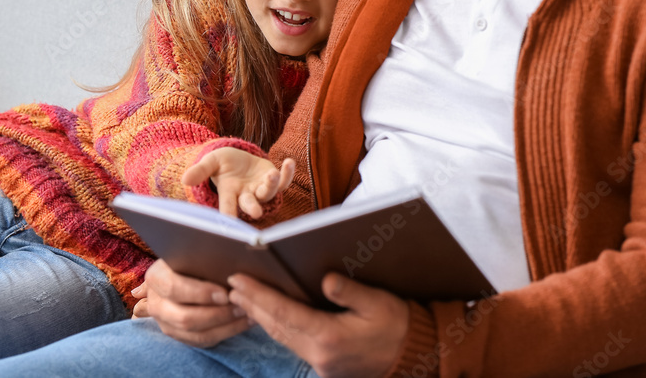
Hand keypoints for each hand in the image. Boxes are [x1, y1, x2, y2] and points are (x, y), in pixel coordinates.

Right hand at [130, 259, 252, 346]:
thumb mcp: (193, 251)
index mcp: (156, 277)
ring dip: (226, 326)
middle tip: (242, 305)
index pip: (174, 288)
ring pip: (196, 334)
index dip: (200, 293)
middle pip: (185, 317)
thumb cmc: (192, 255)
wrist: (182, 269)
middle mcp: (156, 303)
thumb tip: (232, 261)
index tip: (225, 293)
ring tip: (248, 314)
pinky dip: (226, 332)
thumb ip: (204, 257)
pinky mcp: (180, 335)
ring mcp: (166, 323)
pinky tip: (244, 321)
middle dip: (218, 314)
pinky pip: (203, 341)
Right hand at [182, 147, 294, 217]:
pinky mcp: (274, 180)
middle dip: (253, 207)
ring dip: (271, 185)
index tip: (228, 223)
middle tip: (256, 212)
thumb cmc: (223, 164)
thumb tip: (184, 179)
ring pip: (269, 192)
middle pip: (251, 203)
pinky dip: (288, 172)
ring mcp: (262, 189)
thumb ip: (201, 171)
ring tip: (272, 174)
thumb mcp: (211, 162)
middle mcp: (247, 195)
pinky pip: (283, 180)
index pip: (228, 206)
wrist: (240, 160)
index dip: (228, 214)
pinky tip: (290, 162)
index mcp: (230, 193)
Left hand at [227, 272, 408, 377]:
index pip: (284, 313)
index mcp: (330, 336)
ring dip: (260, 317)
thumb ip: (350, 291)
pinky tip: (269, 316)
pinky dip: (277, 327)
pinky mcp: (324, 366)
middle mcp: (319, 354)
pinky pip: (292, 344)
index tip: (238, 280)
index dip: (258, 295)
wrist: (413, 355)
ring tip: (243, 298)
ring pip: (281, 337)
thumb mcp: (378, 303)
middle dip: (252, 305)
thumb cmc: (397, 324)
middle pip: (276, 327)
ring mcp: (320, 363)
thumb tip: (325, 280)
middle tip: (231, 285)